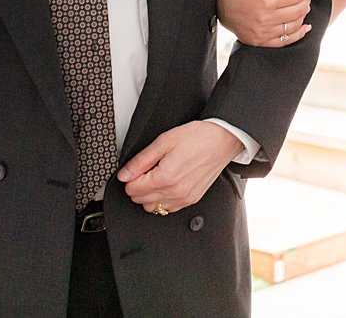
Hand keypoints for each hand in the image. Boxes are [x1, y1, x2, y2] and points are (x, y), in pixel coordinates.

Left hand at [119, 121, 242, 214]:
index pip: (132, 189)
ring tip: (158, 175)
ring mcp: (184, 198)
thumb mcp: (163, 141)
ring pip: (152, 208)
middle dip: (138, 185)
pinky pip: (167, 209)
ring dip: (149, 194)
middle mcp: (175, 192)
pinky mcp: (191, 200)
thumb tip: (124, 174)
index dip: (130, 177)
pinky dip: (162, 199)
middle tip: (148, 169)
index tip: (137, 168)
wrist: (222, 140)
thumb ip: (140, 161)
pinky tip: (168, 183)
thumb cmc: (197, 137)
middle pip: (140, 200)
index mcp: (166, 177)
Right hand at [216, 0, 312, 46]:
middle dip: (305, 3)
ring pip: (295, 26)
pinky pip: (287, 41)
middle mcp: (266, 18)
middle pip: (299, 11)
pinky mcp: (262, 42)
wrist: (224, 7)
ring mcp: (264, 32)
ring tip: (298, 8)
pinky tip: (304, 26)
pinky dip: (299, 33)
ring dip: (302, 16)